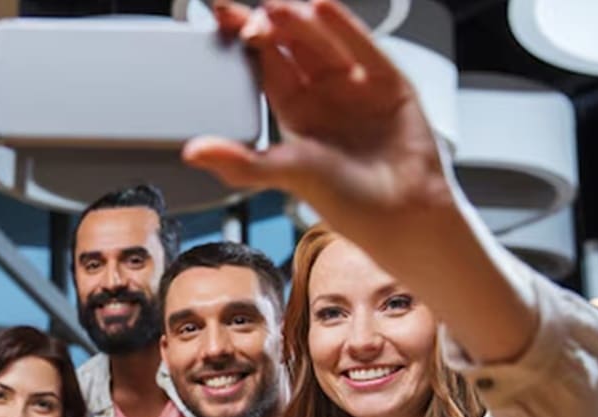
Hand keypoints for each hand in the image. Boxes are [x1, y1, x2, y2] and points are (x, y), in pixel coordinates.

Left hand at [183, 1, 452, 237]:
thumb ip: (241, 162)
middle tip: (242, 11)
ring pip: (322, 41)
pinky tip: (322, 8)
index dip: (245, 42)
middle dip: (267, 24)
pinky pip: (363, 47)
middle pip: (291, 45)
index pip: (264, 65)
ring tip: (275, 7)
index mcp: (293, 112)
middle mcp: (323, 94)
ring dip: (298, 21)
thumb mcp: (285, 175)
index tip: (222, 21)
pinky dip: (344, 27)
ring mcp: (356, 85)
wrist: (403, 216)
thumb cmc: (348, 203)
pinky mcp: (388, 81)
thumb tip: (194, 153)